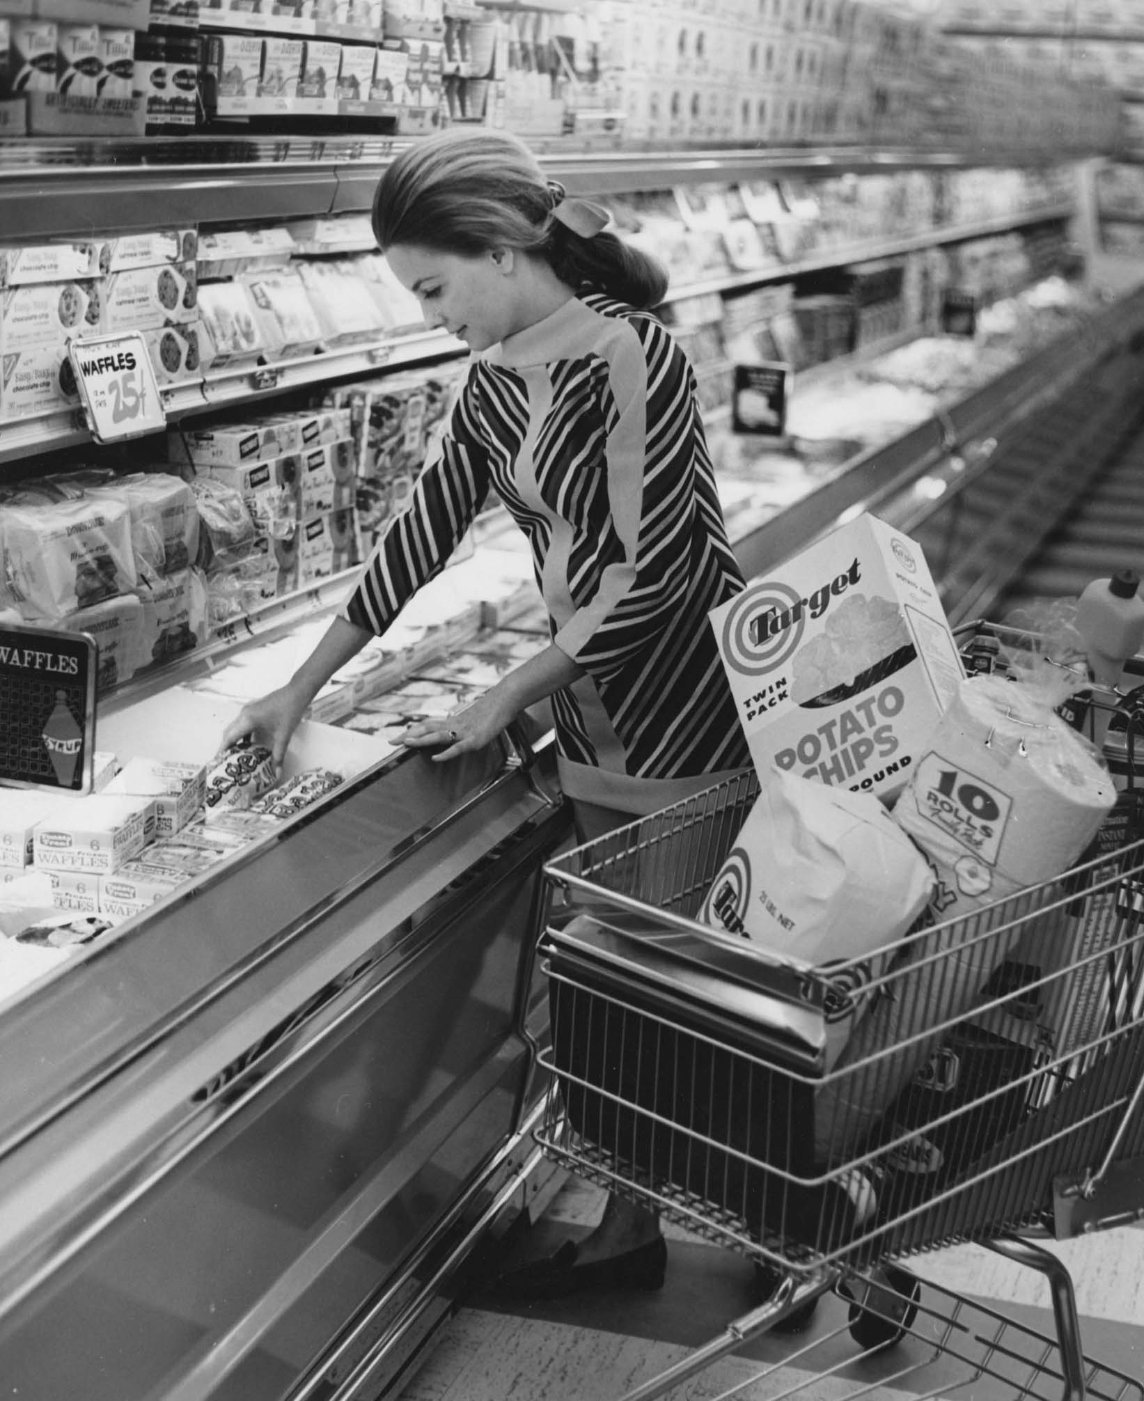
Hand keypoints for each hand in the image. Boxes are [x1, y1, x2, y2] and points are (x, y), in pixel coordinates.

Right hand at [220, 683, 308, 772]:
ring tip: (236, 756)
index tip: (218, 762)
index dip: (222, 750)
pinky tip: (248, 745)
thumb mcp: (284, 735)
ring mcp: (248, 710)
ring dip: (234, 741)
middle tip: (226, 762)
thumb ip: (279, 755)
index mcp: (248, 719)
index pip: (229, 737)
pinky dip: (242, 735)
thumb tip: (277, 772)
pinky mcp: (253, 709)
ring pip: (235, 728)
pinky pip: (242, 724)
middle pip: (229, 733)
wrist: (297, 692)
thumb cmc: (290, 710)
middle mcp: (244, 713)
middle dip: (226, 747)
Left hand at [399, 688, 518, 761]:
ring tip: (406, 744)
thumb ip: (462, 725)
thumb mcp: (473, 719)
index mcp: (452, 722)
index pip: (427, 725)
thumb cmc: (491, 710)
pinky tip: (435, 758)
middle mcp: (454, 725)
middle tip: (390, 743)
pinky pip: (457, 747)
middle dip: (408, 736)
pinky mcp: (474, 740)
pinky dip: (445, 753)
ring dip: (421, 740)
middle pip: (426, 729)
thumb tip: (455, 730)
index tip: (397, 737)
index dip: (412, 731)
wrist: (504, 700)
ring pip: (437, 736)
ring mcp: (463, 732)